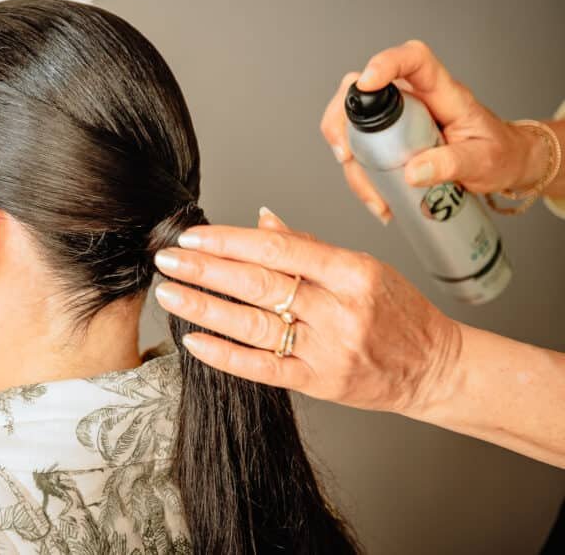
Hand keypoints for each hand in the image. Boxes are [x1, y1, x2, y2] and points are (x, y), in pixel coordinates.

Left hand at [153, 209, 462, 414]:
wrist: (435, 367)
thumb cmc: (398, 312)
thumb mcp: (364, 267)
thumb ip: (309, 246)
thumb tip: (261, 220)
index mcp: (352, 273)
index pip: (278, 249)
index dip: (230, 241)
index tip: (194, 237)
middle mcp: (340, 311)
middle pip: (260, 285)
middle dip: (206, 270)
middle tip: (168, 261)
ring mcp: (328, 350)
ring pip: (254, 326)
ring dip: (205, 309)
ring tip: (170, 295)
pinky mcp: (319, 382)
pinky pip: (263, 368)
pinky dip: (225, 355)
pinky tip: (194, 341)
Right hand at [320, 40, 545, 222]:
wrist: (505, 166)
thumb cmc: (499, 154)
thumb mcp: (483, 161)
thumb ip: (452, 164)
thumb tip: (413, 172)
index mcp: (442, 93)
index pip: (413, 60)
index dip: (385, 63)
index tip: (366, 83)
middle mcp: (414, 100)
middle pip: (363, 90)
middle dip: (342, 121)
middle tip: (345, 154)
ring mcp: (398, 119)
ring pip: (354, 124)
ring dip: (352, 162)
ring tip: (374, 197)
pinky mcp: (390, 140)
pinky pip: (362, 150)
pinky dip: (361, 177)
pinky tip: (377, 199)